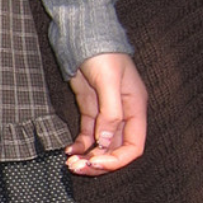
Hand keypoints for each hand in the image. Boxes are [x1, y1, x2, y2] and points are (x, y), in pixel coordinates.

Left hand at [65, 52, 147, 176]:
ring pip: (100, 146)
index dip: (117, 160)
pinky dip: (79, 145)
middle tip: (77, 167)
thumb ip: (110, 113)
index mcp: (135, 109)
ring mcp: (106, 113)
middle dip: (98, 162)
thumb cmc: (102, 53)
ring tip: (70, 163)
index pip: (134, 146)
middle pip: (116, 150)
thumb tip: (106, 141)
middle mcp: (123, 114)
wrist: (85, 36)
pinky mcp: (90, 110)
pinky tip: (67, 150)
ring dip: (87, 157)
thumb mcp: (109, 81)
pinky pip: (87, 135)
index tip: (96, 162)